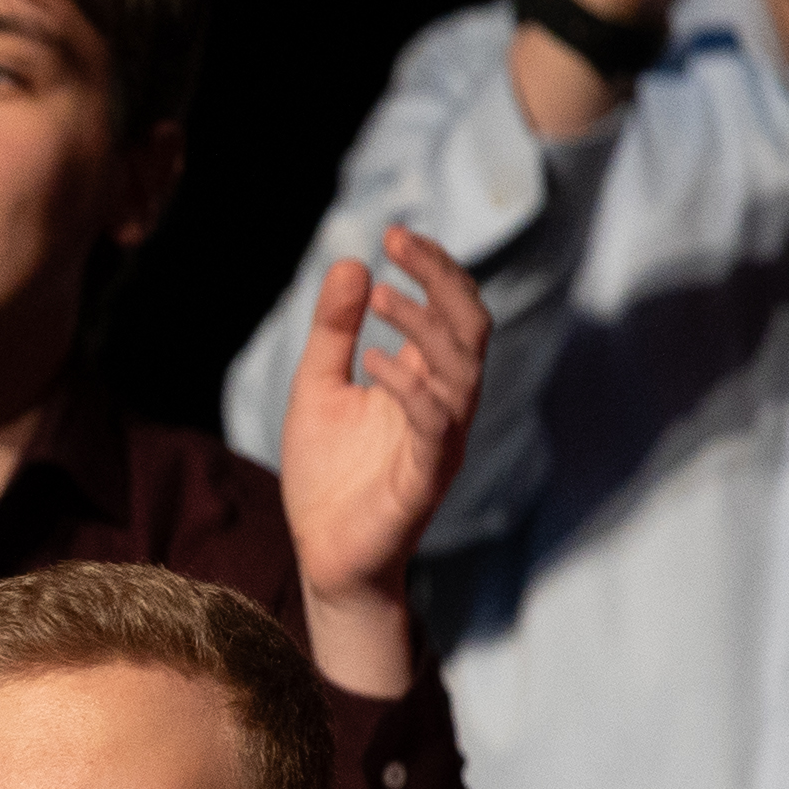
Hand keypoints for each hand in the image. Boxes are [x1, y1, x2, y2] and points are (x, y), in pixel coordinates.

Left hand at [273, 222, 487, 694]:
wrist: (323, 554)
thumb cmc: (328, 473)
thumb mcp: (317, 386)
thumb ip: (334, 332)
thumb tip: (350, 262)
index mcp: (425, 380)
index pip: (450, 312)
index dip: (432, 270)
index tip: (393, 234)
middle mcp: (445, 405)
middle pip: (471, 329)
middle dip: (441, 281)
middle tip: (398, 245)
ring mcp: (441, 442)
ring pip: (462, 371)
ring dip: (422, 327)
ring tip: (378, 296)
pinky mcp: (425, 479)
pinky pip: (435, 427)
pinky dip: (410, 388)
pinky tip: (374, 363)